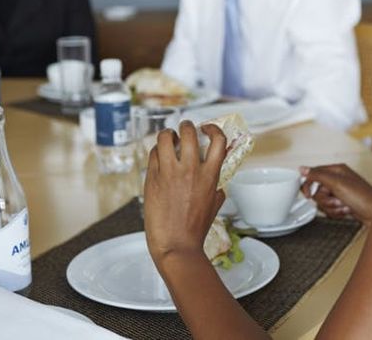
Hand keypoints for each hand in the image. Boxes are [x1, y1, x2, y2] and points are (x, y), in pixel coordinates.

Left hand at [144, 121, 226, 265]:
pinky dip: (156, 151)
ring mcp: (170, 172)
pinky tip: (158, 156)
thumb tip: (218, 185)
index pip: (218, 140)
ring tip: (168, 137)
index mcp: (210, 175)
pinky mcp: (153, 178)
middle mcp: (191, 169)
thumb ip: (217, 190)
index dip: (213, 129)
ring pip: (165, 137)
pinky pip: (153, 154)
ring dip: (168, 134)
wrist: (176, 245)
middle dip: (187, 126)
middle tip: (185, 129)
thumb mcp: (214, 206)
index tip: (208, 129)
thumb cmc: (195, 229)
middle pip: (189, 132)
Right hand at [300, 164, 371, 223]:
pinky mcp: (342, 204)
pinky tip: (346, 211)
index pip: (314, 174)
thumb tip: (303, 169)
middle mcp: (338, 180)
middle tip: (336, 199)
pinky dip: (337, 212)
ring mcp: (340, 193)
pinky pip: (330, 209)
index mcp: (336, 170)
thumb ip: (318, 175)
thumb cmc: (363, 197)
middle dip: (326, 200)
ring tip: (344, 205)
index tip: (308, 195)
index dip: (309, 185)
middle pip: (317, 191)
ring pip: (323, 202)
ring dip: (332, 207)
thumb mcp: (337, 183)